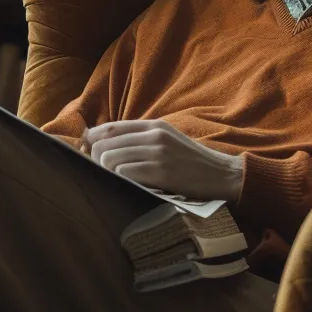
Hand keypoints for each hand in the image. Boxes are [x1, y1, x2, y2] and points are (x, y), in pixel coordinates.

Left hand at [85, 119, 243, 201]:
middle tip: (102, 172)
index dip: (92, 141)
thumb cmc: (191, 162)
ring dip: (107, 172)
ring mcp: (157, 152)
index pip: (108, 127)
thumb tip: (100, 142)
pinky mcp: (161, 172)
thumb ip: (140, 139)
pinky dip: (121, 180)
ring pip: (109, 158)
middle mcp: (153, 135)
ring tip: (116, 180)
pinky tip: (129, 185)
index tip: (89, 154)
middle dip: (96, 160)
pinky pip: (124, 172)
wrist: (221, 175)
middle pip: (103, 143)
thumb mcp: (167, 141)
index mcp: (153, 126)